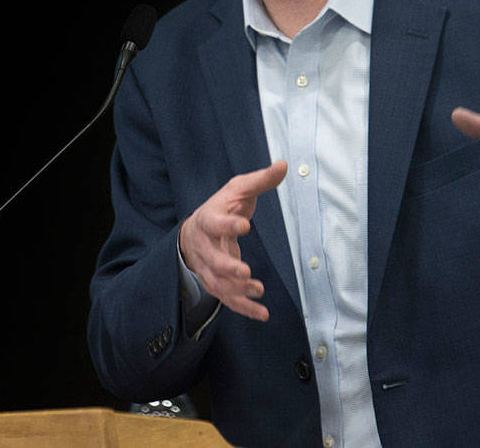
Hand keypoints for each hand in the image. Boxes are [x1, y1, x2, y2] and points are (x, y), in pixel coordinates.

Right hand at [179, 160, 286, 320]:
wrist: (194, 231)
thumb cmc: (221, 207)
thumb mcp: (238, 189)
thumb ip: (260, 180)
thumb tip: (284, 165)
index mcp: (209, 219)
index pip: (215, 222)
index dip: (228, 225)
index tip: (245, 225)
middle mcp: (205, 246)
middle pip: (212, 260)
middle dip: (227, 268)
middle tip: (245, 272)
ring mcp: (208, 268)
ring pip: (218, 283)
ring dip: (237, 291)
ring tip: (258, 291)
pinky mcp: (216, 282)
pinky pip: (227, 299)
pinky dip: (243, 308)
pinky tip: (262, 314)